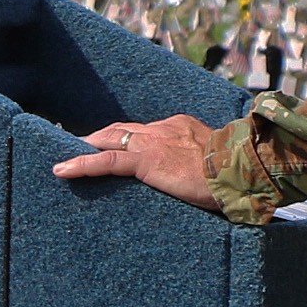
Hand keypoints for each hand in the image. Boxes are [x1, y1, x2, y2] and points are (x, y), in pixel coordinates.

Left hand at [51, 114, 221, 209]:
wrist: (244, 171)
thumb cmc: (238, 173)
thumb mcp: (213, 163)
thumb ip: (194, 164)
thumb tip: (191, 179)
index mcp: (179, 128)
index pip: (141, 131)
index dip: (121, 138)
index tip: (108, 145)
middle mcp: (162, 129)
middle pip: (119, 131)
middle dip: (96, 140)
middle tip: (74, 149)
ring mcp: (152, 143)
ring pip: (107, 142)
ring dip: (83, 151)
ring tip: (62, 162)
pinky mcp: (146, 160)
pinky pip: (106, 161)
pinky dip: (82, 164)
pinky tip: (62, 170)